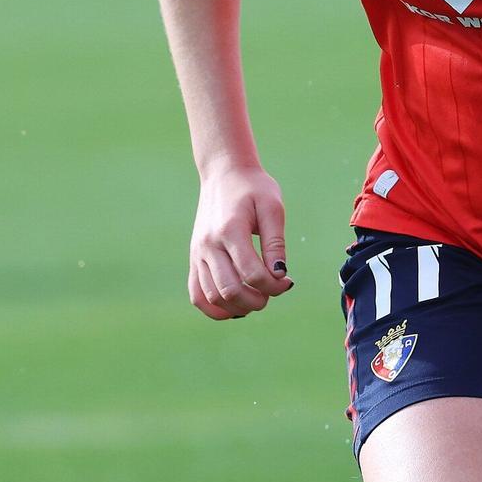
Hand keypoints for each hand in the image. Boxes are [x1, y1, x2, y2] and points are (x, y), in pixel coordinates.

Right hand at [186, 161, 294, 319]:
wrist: (224, 173)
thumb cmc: (253, 188)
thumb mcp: (272, 208)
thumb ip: (276, 243)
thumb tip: (280, 275)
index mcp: (230, 230)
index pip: (252, 274)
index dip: (274, 286)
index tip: (287, 280)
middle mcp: (209, 244)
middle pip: (230, 290)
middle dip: (257, 301)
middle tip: (273, 292)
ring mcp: (197, 253)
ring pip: (212, 297)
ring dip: (238, 307)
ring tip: (257, 297)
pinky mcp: (193, 258)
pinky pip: (196, 294)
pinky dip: (214, 308)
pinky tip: (235, 307)